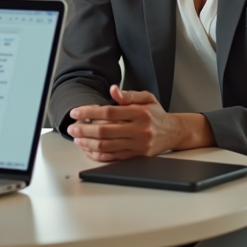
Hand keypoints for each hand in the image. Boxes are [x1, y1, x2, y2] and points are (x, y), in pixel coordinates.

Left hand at [67, 86, 213, 161]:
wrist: (174, 132)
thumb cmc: (156, 114)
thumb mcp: (146, 98)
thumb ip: (128, 95)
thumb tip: (113, 89)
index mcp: (139, 113)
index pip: (109, 112)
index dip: (89, 112)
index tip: (75, 113)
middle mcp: (139, 130)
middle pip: (105, 131)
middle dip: (84, 129)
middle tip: (72, 128)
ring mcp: (138, 145)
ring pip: (107, 146)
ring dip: (88, 143)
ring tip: (77, 139)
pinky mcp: (137, 156)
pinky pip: (114, 157)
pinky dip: (99, 155)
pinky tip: (89, 150)